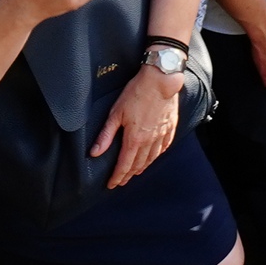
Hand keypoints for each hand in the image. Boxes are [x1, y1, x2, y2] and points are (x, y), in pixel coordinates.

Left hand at [90, 66, 182, 187]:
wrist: (161, 80)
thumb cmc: (137, 92)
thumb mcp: (116, 113)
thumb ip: (106, 135)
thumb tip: (94, 153)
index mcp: (134, 139)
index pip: (124, 165)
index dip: (117, 177)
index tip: (112, 185)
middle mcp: (149, 141)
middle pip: (138, 164)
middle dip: (128, 175)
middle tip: (122, 181)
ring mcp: (161, 135)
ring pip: (152, 158)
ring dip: (142, 168)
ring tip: (136, 172)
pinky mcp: (170, 127)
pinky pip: (164, 147)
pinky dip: (157, 155)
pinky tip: (154, 156)